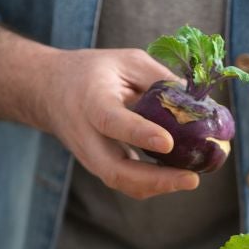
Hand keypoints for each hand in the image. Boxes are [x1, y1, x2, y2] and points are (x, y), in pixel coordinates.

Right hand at [39, 48, 199, 198]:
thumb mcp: (126, 62)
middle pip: (115, 170)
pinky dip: (153, 184)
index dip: (139, 134)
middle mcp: (87, 136)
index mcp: (91, 101)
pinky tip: (178, 176)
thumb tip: (200, 104)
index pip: (112, 122)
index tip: (168, 142)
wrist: (49, 92)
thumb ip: (160, 79)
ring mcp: (90, 157)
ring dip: (158, 186)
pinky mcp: (99, 167)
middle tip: (192, 179)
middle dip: (156, 180)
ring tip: (191, 179)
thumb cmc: (92, 72)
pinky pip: (126, 182)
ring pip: (122, 182)